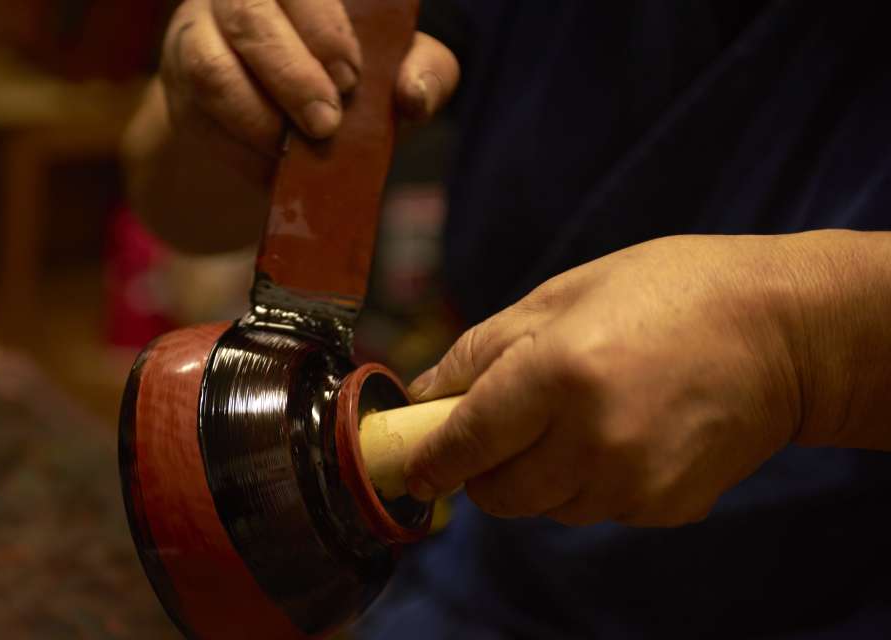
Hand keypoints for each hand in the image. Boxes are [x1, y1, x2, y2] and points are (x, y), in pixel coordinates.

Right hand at [133, 0, 458, 251]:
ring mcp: (203, 27)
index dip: (324, 26)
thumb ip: (426, 73)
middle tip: (326, 122)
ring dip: (259, 116)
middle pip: (249, 12)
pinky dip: (242, 143)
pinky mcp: (181, 78)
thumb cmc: (349, 83)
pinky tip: (272, 163)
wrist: (282, 125)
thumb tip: (413, 95)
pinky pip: (202, 112)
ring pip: (213, 65)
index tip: (350, 76)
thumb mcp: (397, 74)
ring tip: (297, 146)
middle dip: (292, 73)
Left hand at [404, 235, 811, 526]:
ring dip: (542, 475)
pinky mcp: (668, 507)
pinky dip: (593, 482)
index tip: (413, 469)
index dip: (431, 460)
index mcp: (561, 372)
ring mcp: (636, 481)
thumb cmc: (669, 293)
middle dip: (485, 469)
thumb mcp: (563, 294)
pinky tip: (627, 433)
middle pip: (499, 493)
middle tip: (503, 431)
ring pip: (547, 507)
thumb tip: (424, 394)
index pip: (468, 440)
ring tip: (582, 417)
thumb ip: (483, 350)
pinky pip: (599, 510)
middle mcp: (595, 438)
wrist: (785, 331)